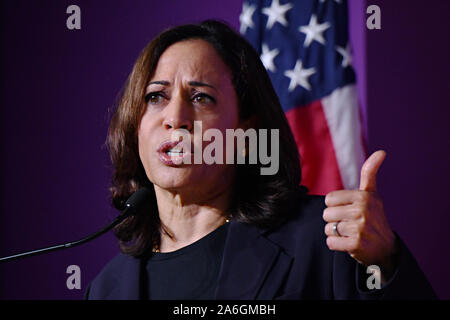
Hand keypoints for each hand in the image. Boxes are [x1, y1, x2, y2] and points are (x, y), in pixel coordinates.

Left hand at [323, 150, 396, 273]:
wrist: (386, 248)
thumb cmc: (375, 217)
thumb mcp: (372, 194)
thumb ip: (370, 173)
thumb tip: (381, 151)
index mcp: (364, 196)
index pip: (329, 199)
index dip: (336, 206)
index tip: (350, 210)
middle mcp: (363, 210)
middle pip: (326, 214)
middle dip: (335, 220)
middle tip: (351, 224)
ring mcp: (360, 228)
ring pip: (328, 228)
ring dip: (336, 233)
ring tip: (351, 233)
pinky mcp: (356, 244)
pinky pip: (331, 242)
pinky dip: (337, 245)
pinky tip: (349, 243)